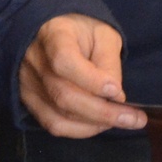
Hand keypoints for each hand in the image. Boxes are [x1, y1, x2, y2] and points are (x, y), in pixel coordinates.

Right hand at [19, 14, 140, 139]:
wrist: (53, 32)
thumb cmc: (82, 31)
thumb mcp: (103, 35)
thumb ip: (109, 62)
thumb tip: (115, 97)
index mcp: (53, 35)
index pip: (64, 61)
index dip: (91, 81)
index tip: (116, 91)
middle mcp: (35, 61)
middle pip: (63, 95)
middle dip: (102, 112)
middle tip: (133, 118)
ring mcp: (28, 84)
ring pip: (58, 115)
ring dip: (94, 124)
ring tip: (121, 121)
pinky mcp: (30, 101)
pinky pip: (53, 125)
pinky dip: (80, 130)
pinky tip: (99, 124)